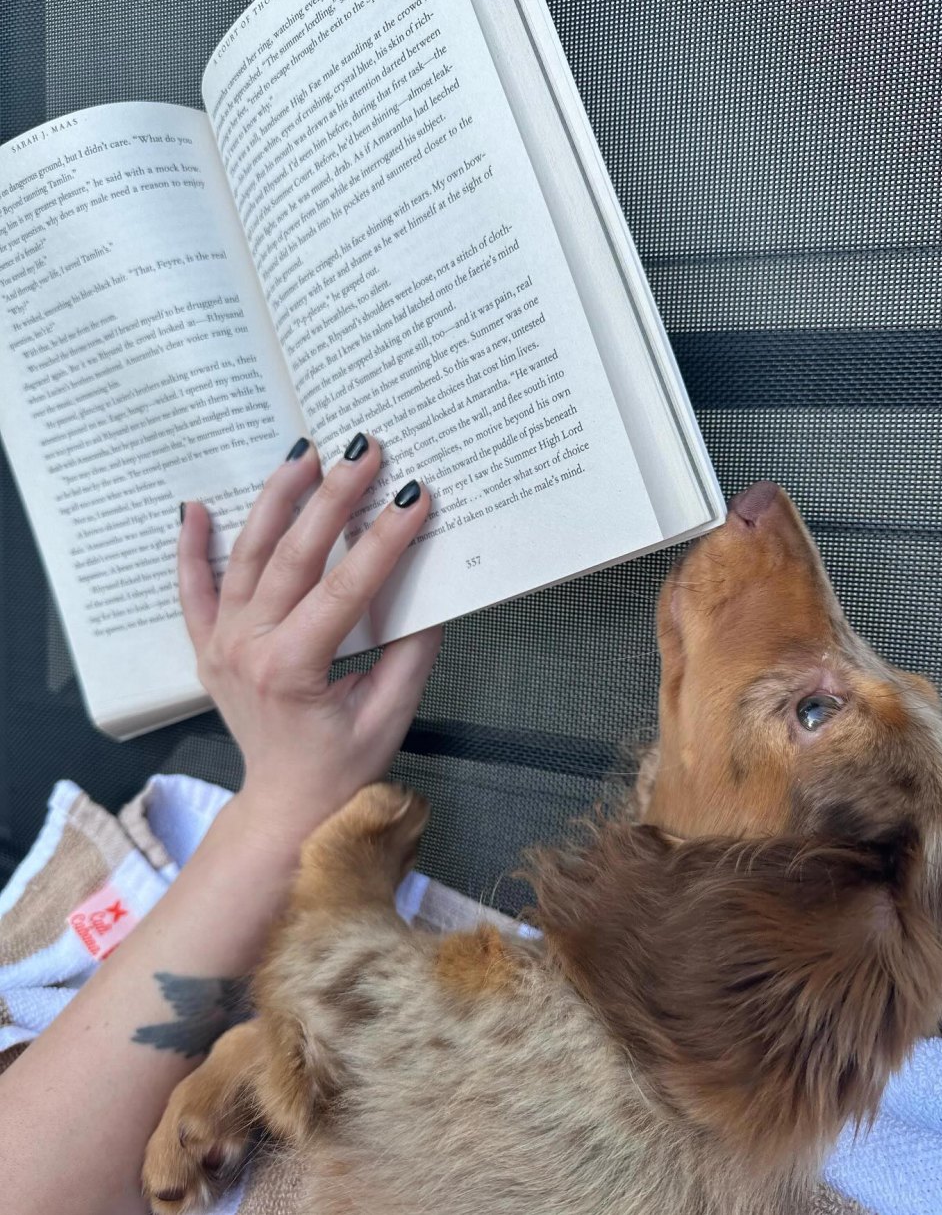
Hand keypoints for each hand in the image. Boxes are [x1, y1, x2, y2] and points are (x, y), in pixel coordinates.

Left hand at [178, 435, 440, 841]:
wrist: (284, 807)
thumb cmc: (341, 768)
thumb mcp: (389, 715)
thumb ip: (411, 651)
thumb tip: (432, 588)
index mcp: (292, 669)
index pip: (345, 589)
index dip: (384, 540)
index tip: (414, 497)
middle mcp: (247, 648)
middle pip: (293, 556)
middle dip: (333, 498)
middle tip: (365, 452)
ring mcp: (220, 645)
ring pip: (246, 557)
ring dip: (275, 500)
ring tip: (304, 455)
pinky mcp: (208, 647)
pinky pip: (193, 591)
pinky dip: (190, 548)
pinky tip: (193, 507)